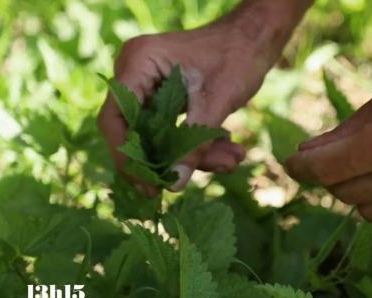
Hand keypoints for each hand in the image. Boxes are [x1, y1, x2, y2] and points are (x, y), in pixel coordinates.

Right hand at [98, 22, 270, 193]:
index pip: (115, 118)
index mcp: (139, 62)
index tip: (147, 183)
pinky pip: (173, 129)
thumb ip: (194, 145)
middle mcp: (137, 73)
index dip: (126, 155)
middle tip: (185, 182)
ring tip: (230, 160)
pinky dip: (197, 143)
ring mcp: (151, 85)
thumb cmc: (237, 56)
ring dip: (193, 154)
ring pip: (159, 135)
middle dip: (168, 159)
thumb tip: (174, 186)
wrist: (256, 38)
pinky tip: (228, 150)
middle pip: (136, 131)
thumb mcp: (217, 103)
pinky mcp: (167, 97)